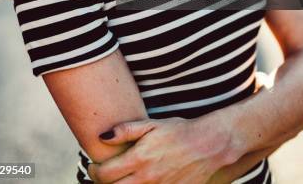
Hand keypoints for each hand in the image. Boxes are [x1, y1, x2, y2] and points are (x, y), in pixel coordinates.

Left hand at [88, 116, 227, 182]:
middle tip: (102, 175)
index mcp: (139, 158)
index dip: (94, 171)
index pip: (104, 174)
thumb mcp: (152, 125)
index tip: (94, 166)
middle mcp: (146, 178)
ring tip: (118, 179)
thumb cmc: (179, 131)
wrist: (208, 146)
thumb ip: (126, 130)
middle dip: (102, 183)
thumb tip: (101, 136)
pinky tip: (137, 182)